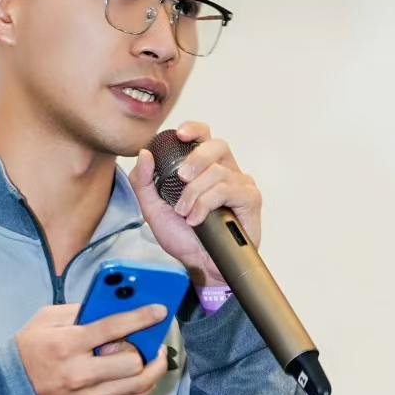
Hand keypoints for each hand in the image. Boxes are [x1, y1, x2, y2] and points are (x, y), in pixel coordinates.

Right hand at [16, 301, 171, 394]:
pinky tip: (148, 373)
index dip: (141, 317)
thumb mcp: (43, 321)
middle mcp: (80, 373)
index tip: (160, 310)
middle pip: (132, 361)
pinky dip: (146, 385)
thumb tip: (110, 304)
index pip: (112, 328)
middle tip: (147, 338)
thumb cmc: (27, 353)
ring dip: (155, 368)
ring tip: (157, 355)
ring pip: (138, 384)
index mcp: (67, 345)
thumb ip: (77, 310)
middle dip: (144, 347)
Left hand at [128, 121, 262, 289]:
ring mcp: (240, 184)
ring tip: (185, 213)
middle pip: (217, 145)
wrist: (199, 265)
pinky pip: (228, 189)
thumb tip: (144, 154)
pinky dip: (207, 203)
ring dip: (195, 193)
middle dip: (195, 159)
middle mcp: (226, 171)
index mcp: (205, 168)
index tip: (179, 134)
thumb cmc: (184, 238)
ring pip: (218, 172)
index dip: (195, 129)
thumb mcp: (153, 209)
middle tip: (181, 180)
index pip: (205, 136)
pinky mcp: (250, 199)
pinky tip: (198, 219)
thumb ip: (144, 182)